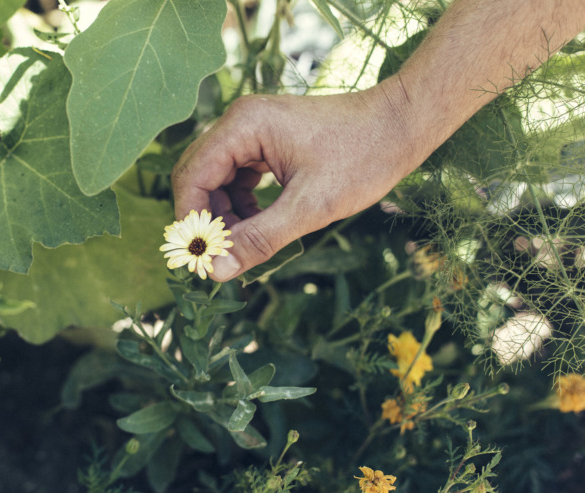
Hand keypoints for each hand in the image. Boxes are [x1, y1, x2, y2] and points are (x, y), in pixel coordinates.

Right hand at [171, 77, 425, 280]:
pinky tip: (258, 227)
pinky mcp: (265, 143)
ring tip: (244, 246)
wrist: (400, 126)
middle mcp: (240, 122)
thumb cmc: (362, 158)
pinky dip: (241, 206)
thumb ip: (260, 239)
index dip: (191, 219)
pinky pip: (237, 178)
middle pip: (199, 176)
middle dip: (207, 219)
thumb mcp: (309, 207)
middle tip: (219, 257)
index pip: (193, 176)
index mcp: (243, 126)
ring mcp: (252, 131)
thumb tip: (217, 271)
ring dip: (225, 216)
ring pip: (217, 181)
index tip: (199, 257)